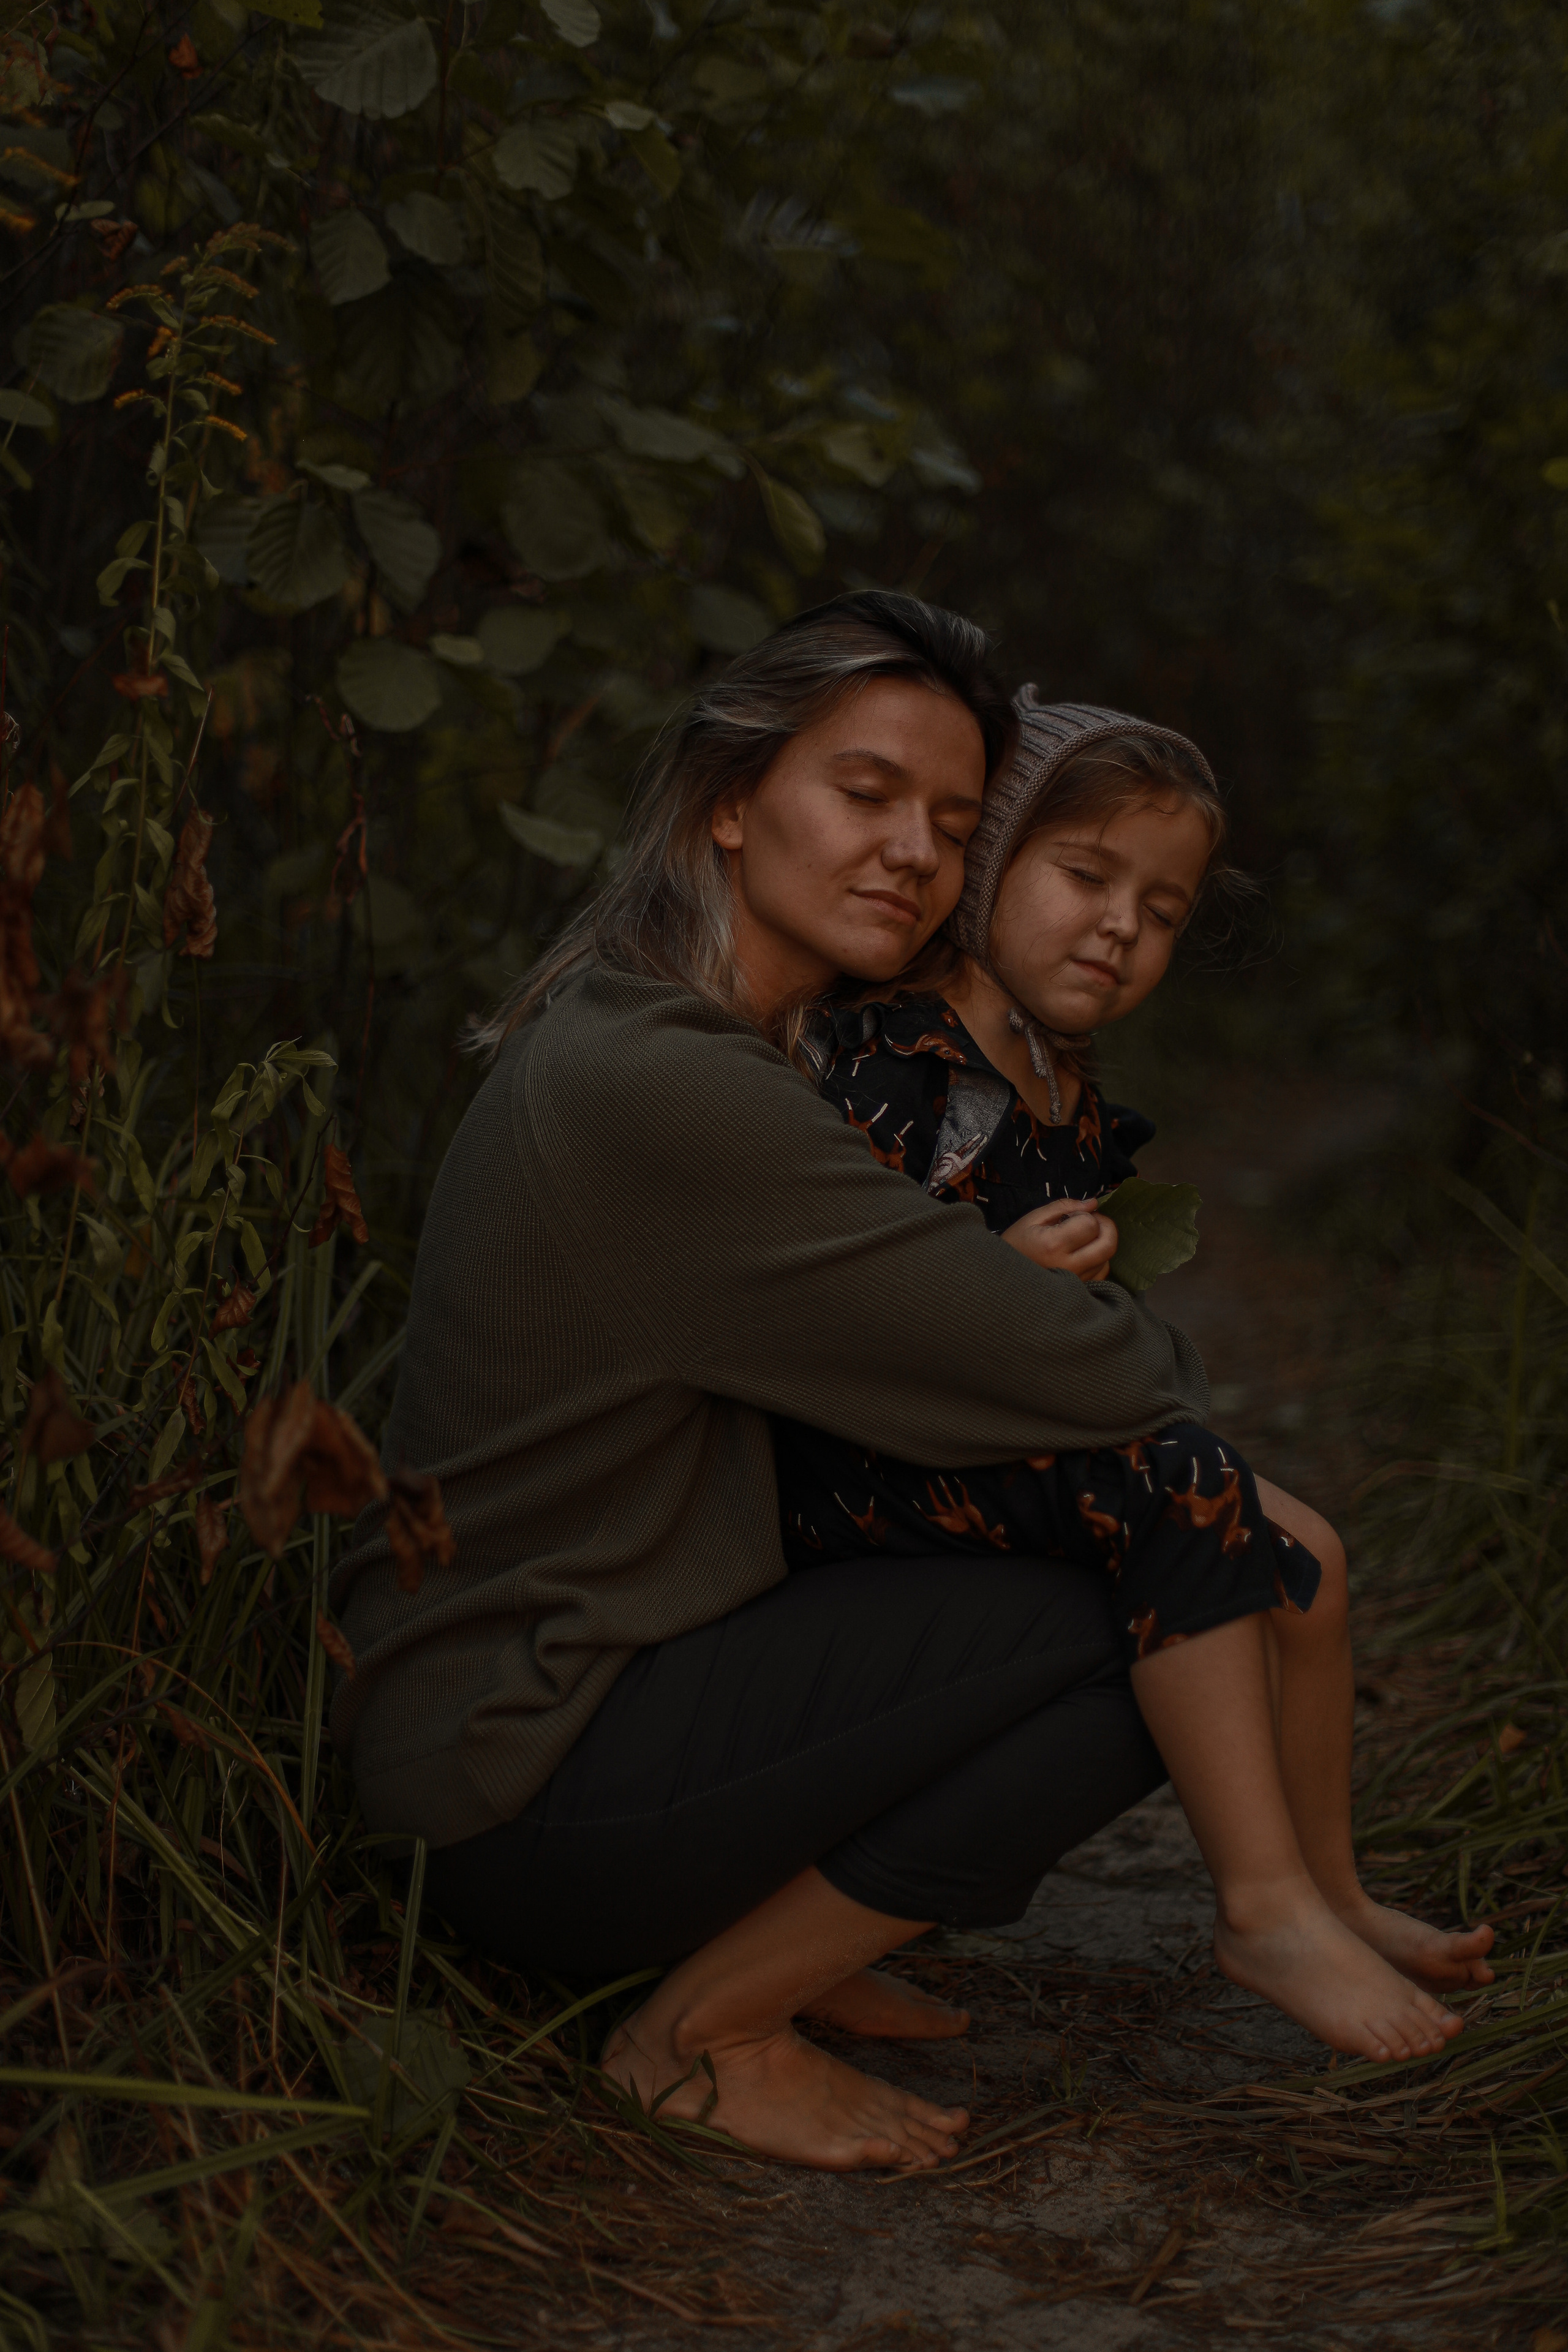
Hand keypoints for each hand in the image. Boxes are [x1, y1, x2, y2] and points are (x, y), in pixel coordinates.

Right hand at [1001, 1199, 1118, 1282]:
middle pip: (1108, 1244)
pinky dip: (1099, 1259)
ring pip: (1107, 1258)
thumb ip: (1065, 1206)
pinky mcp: (1080, 1290)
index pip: (1090, 1225)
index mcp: (1053, 1245)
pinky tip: (1083, 1254)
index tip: (1072, 1216)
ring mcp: (1076, 1282)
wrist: (1003, 1277)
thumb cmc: (1016, 1244)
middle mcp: (1068, 1267)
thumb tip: (1093, 1203)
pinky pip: (1102, 1272)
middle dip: (1106, 1227)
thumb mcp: (1033, 1218)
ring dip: (1101, 1243)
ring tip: (1082, 1239)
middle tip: (1091, 1221)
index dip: (1085, 1215)